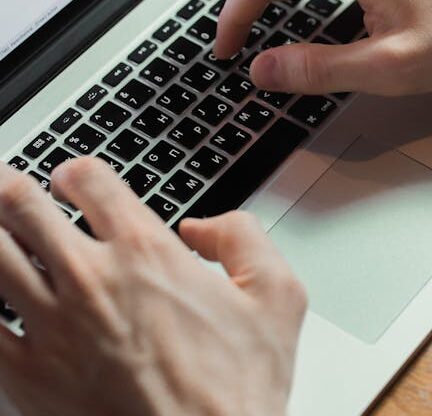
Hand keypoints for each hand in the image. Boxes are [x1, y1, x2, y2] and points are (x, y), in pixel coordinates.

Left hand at [0, 159, 305, 415]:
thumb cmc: (238, 388)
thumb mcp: (279, 295)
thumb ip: (245, 237)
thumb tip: (206, 227)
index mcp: (147, 252)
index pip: (87, 178)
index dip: (75, 170)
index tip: (72, 181)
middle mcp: (92, 280)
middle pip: (19, 205)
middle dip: (10, 189)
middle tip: (9, 189)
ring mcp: (52, 327)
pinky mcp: (25, 377)